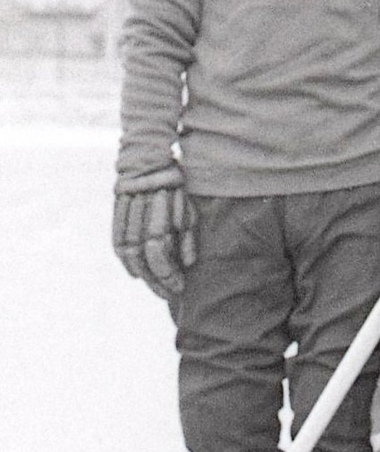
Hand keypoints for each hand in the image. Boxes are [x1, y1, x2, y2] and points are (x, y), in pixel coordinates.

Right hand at [112, 166, 192, 301]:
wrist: (151, 158)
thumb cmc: (178, 186)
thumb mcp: (190, 209)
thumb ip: (188, 236)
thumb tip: (187, 264)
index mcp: (162, 207)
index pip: (158, 249)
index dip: (167, 271)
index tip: (179, 286)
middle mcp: (140, 209)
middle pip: (142, 254)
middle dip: (156, 278)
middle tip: (168, 293)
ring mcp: (125, 208)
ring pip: (127, 249)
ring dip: (140, 272)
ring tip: (154, 286)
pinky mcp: (116, 208)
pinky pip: (117, 238)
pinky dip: (124, 258)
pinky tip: (135, 272)